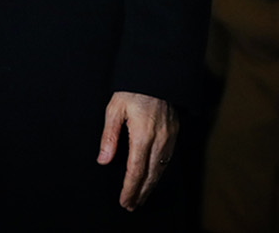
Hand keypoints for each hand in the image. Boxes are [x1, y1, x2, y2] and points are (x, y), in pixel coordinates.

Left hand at [97, 90, 177, 210]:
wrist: (158, 72)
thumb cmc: (133, 89)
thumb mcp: (114, 108)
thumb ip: (109, 136)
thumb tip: (103, 160)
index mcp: (142, 134)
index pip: (136, 170)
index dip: (130, 189)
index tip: (124, 201)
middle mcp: (159, 139)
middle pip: (151, 174)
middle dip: (140, 192)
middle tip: (131, 205)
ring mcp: (169, 137)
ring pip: (161, 169)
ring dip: (151, 185)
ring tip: (140, 197)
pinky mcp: (175, 132)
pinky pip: (168, 159)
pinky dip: (160, 172)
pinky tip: (153, 177)